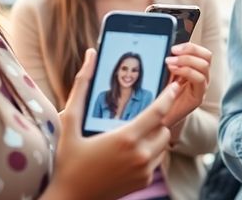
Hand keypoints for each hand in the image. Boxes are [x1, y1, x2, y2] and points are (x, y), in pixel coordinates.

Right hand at [44, 49, 177, 199]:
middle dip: (156, 120)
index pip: (158, 112)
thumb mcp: (69, 122)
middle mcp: (140, 155)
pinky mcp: (143, 182)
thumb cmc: (66, 160)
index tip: (174, 85)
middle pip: (164, 128)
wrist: (69, 198)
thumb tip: (90, 56)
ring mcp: (143, 171)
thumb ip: (81, 87)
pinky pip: (157, 160)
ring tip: (132, 134)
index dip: (169, 97)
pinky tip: (129, 151)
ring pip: (163, 144)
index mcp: (125, 138)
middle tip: (139, 116)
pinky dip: (150, 152)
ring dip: (154, 136)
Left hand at [162, 42, 212, 129]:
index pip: (203, 53)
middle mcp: (204, 78)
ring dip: (186, 60)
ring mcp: (203, 88)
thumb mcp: (169, 75)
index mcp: (198, 71)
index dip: (190, 47)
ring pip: (204, 66)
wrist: (161, 119)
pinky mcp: (199, 98)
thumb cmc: (165, 96)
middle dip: (190, 51)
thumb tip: (172, 47)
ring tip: (170, 62)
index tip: (174, 48)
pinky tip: (174, 71)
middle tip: (173, 52)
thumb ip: (174, 62)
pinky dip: (186, 71)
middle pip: (207, 56)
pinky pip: (199, 79)